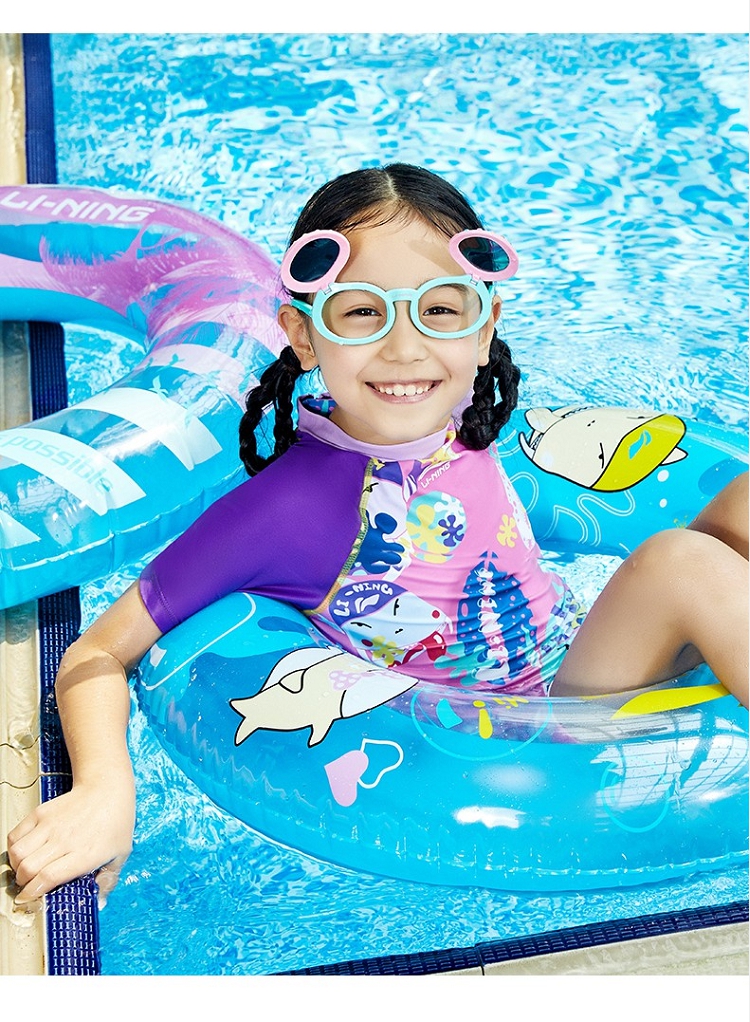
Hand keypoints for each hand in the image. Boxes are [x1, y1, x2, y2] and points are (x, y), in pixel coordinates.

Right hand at [7, 777, 134, 907]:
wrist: (107, 787)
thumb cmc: (116, 820)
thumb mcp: (121, 854)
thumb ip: (108, 881)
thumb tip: (99, 904)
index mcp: (84, 853)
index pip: (48, 877)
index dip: (32, 893)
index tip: (28, 900)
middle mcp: (64, 840)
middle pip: (28, 868)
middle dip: (24, 884)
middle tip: (29, 885)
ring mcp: (51, 825)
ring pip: (18, 853)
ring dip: (17, 866)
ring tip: (26, 869)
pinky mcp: (41, 813)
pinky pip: (15, 834)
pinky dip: (13, 847)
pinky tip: (24, 852)